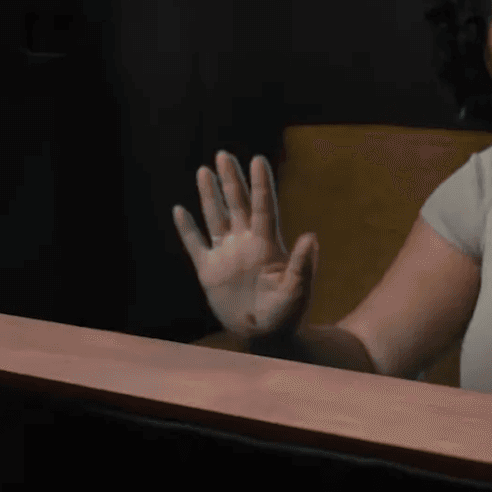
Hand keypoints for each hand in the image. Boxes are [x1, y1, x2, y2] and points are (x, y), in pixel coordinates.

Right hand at [173, 151, 315, 339]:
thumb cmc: (287, 314)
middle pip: (237, 204)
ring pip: (216, 217)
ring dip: (210, 195)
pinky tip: (179, 210)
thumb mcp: (298, 290)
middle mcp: (245, 243)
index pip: (262, 207)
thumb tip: (311, 236)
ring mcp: (226, 255)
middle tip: (224, 155)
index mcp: (267, 245)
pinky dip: (187, 229)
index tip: (258, 159)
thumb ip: (303, 265)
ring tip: (204, 170)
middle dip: (231, 179)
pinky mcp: (209, 271)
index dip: (260, 184)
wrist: (266, 336)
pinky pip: (195, 244)